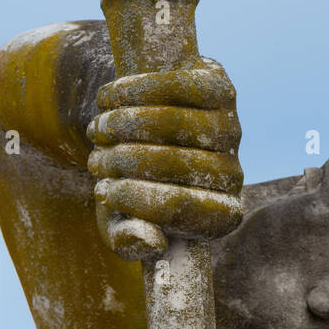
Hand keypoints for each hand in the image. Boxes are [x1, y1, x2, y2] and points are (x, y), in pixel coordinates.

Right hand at [86, 58, 242, 258]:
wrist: (142, 137)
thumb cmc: (132, 191)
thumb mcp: (123, 224)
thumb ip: (130, 244)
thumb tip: (153, 241)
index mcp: (220, 218)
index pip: (177, 207)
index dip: (133, 198)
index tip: (101, 192)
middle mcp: (233, 175)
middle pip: (173, 164)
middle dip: (122, 160)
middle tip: (95, 161)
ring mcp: (230, 130)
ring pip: (172, 122)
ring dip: (123, 124)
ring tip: (98, 131)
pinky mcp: (220, 89)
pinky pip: (175, 85)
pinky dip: (133, 90)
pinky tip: (108, 99)